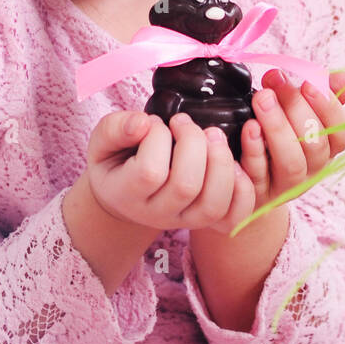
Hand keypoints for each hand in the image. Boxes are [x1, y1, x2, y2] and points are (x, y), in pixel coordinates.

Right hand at [86, 109, 255, 234]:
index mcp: (127, 194)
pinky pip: (234, 216)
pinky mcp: (207, 220)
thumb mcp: (102, 141)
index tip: (155, 123)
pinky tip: (231, 161)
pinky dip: (242, 187)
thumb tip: (143, 123)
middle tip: (184, 122)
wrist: (124, 195)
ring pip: (213, 203)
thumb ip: (115, 128)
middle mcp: (157, 214)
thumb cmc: (116, 161)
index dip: (158, 138)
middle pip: (186, 186)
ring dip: (220, 161)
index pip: (150, 171)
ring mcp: (184, 220)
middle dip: (193, 142)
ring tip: (212, 135)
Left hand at [239, 70, 344, 212]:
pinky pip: (259, 174)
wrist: (246, 169)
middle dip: (297, 109)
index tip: (309, 83)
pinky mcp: (259, 192)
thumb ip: (323, 90)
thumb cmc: (280, 128)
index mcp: (328, 147)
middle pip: (316, 146)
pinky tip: (249, 127)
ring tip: (262, 99)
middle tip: (276, 82)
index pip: (342, 132)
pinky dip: (255, 149)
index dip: (329, 108)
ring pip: (291, 163)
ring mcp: (287, 184)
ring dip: (277, 128)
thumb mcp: (301, 107)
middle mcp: (312, 169)